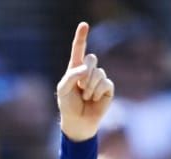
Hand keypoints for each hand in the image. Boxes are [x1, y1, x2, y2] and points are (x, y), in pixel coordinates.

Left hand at [55, 23, 114, 142]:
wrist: (78, 121)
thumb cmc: (68, 105)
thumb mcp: (62, 90)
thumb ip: (70, 76)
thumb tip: (85, 69)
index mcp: (76, 68)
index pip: (79, 49)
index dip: (82, 36)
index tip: (84, 25)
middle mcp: (88, 71)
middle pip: (92, 58)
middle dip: (85, 73)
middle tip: (80, 87)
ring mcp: (99, 79)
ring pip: (98, 72)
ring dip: (90, 87)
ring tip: (85, 97)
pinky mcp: (107, 88)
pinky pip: (105, 83)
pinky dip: (97, 92)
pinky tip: (94, 99)